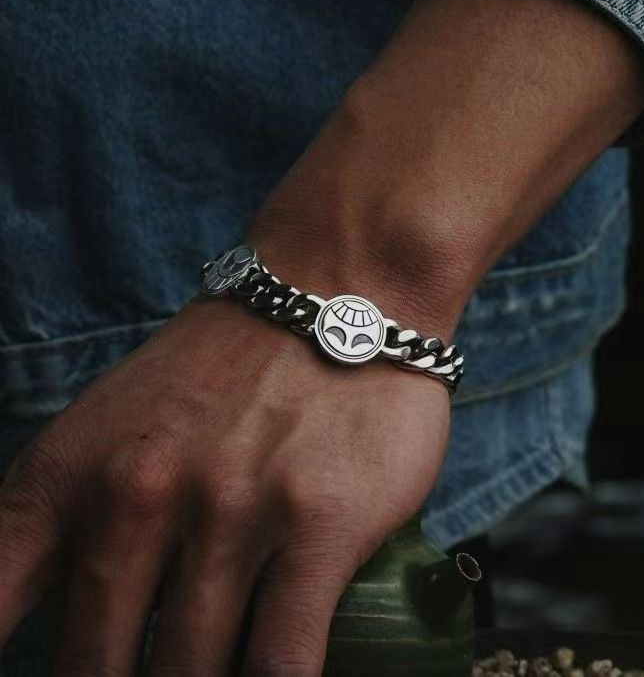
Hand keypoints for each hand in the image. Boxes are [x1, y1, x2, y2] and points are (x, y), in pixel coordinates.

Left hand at [0, 297, 448, 674]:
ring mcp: (229, 510)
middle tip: (158, 666)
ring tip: (216, 662)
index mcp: (69, 473)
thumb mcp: (118, 422)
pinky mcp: (316, 524)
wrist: (332, 286)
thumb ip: (77, 517)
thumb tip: (74, 624)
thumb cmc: (230, 362)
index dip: (12, 671)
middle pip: (98, 668)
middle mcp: (136, 495)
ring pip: (192, 673)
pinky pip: (280, 662)